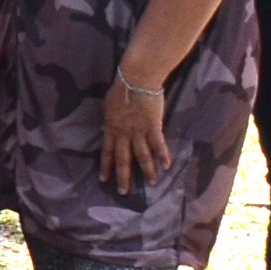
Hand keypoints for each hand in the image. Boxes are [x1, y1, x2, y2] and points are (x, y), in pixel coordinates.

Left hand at [99, 74, 168, 192]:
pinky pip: (158, 144)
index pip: (106, 151)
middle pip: (123, 158)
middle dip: (123, 176)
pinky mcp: (154, 126)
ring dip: (147, 170)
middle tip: (123, 192)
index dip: (106, 166)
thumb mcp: (109, 106)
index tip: (104, 180)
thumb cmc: (122, 88)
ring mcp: (139, 130)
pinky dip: (162, 155)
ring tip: (151, 183)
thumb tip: (108, 128)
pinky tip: (166, 166)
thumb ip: (110, 120)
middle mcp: (124, 133)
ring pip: (142, 155)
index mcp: (111, 127)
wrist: (137, 78)